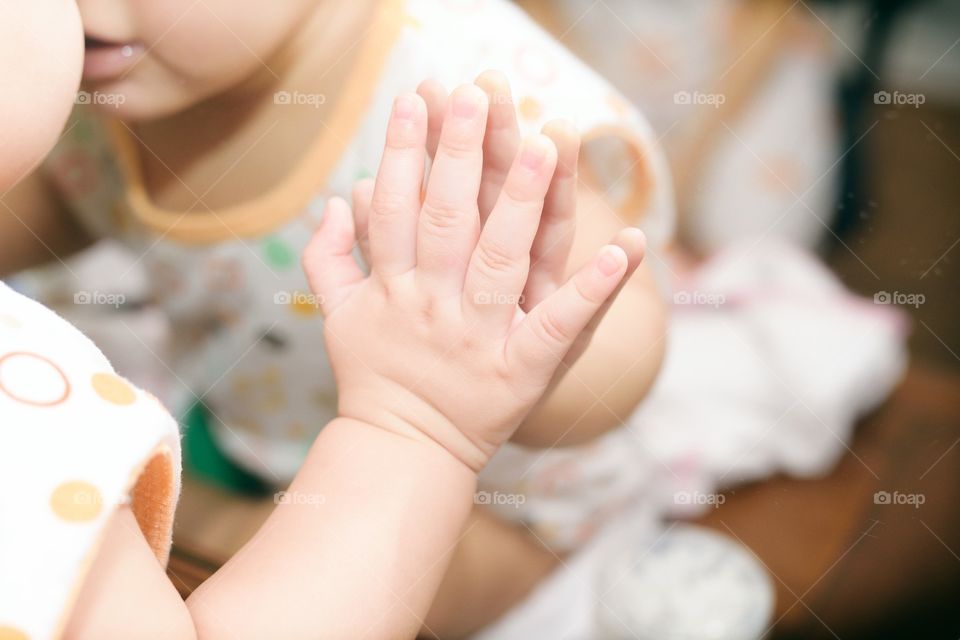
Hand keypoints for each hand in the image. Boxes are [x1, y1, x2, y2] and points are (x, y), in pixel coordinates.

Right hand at [302, 84, 643, 471]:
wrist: (405, 449)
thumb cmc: (376, 375)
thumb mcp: (339, 317)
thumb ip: (329, 258)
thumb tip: (337, 198)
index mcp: (394, 287)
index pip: (399, 208)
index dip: (404, 153)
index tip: (415, 98)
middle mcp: (437, 305)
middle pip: (451, 221)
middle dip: (463, 155)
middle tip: (479, 93)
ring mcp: (481, 337)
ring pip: (502, 261)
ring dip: (525, 202)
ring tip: (547, 141)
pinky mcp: (524, 371)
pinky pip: (559, 327)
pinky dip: (592, 290)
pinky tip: (624, 247)